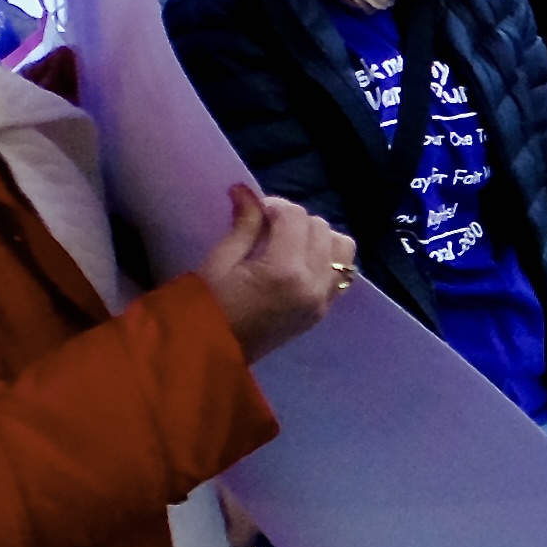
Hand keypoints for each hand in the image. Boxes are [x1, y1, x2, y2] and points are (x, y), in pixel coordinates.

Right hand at [202, 188, 356, 358]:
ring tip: (287, 243)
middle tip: (267, 227)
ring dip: (318, 236)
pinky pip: (342, 271)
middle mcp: (313, 285)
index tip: (255, 210)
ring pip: (341, 246)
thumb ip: (244, 225)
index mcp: (285, 271)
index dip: (274, 206)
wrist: (210, 356)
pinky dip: (327, 257)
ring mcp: (323, 300)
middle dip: (295, 220)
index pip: (295, 217)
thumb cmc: (205, 308)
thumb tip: (247, 190)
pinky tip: (300, 260)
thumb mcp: (219, 262)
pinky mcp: (324, 310)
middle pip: (320, 227)